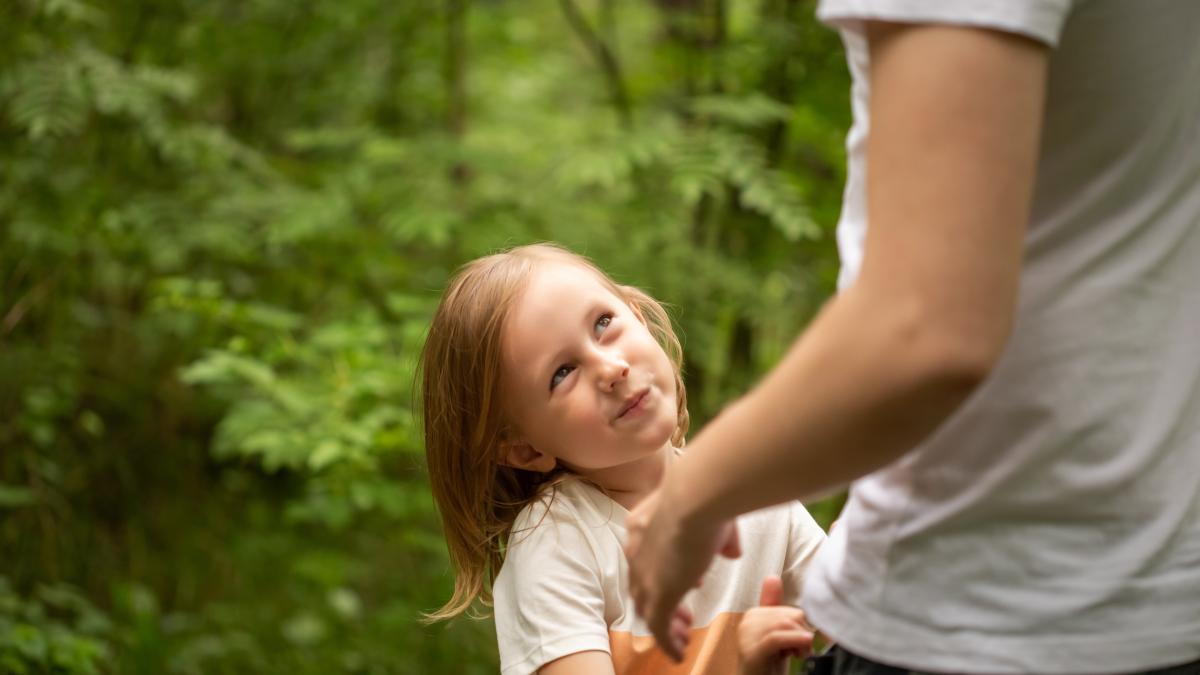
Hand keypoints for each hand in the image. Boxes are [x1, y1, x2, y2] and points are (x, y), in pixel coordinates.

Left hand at [623, 477, 740, 660]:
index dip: (666, 571)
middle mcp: (636, 549)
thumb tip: (732, 551)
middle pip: (642, 584)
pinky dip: (667, 643)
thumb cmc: (708, 494)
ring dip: (665, 626)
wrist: (698, 494)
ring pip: (648, 609)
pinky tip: (679, 653)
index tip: (692, 581)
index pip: (647, 556)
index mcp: (642, 525)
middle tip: (684, 615)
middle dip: (662, 601)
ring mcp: (645, 574)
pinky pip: (658, 629)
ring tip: (683, 638)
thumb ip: (722, 538)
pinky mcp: (658, 594)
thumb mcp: (715, 516)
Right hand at [738, 576, 813, 674]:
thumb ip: (777, 610)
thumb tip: (772, 577)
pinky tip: (805, 647)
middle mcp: (747, 621)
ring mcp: (747, 636)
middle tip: (804, 651)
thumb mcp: (776, 635)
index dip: (803, 625)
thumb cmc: (768, 663)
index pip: (788, 610)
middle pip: (788, 616)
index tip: (806, 640)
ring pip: (784, 625)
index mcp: (754, 614)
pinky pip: (777, 638)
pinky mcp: (751, 651)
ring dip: (801, 642)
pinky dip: (795, 640)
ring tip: (800, 655)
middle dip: (803, 633)